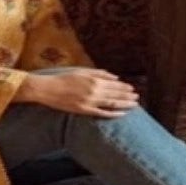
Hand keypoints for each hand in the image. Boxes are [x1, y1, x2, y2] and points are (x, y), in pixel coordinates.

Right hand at [13, 68, 138, 117]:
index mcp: (94, 80)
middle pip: (116, 94)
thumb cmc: (64, 78)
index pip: (115, 85)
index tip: (133, 89)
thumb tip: (115, 77)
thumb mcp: (82, 71)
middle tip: (137, 98)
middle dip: (128, 96)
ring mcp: (89, 102)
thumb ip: (100, 73)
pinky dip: (113, 114)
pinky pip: (102, 113)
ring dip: (125, 104)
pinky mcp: (84, 110)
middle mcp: (94, 91)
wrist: (47, 89)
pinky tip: (121, 114)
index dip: (125, 87)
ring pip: (112, 103)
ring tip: (134, 105)